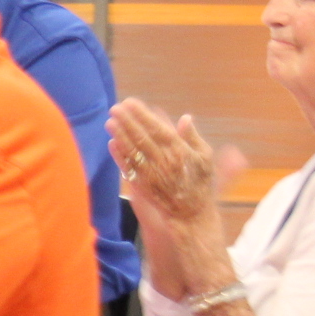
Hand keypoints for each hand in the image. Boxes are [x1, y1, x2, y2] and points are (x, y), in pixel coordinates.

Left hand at [107, 99, 226, 225]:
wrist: (190, 213)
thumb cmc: (200, 182)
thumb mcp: (204, 157)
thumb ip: (193, 137)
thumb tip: (185, 117)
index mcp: (180, 151)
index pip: (158, 129)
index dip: (143, 115)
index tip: (131, 102)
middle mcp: (164, 161)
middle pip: (142, 138)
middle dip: (127, 121)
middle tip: (115, 107)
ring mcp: (152, 174)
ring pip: (133, 151)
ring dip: (120, 135)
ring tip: (110, 121)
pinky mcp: (142, 186)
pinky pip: (128, 168)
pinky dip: (119, 156)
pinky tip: (112, 143)